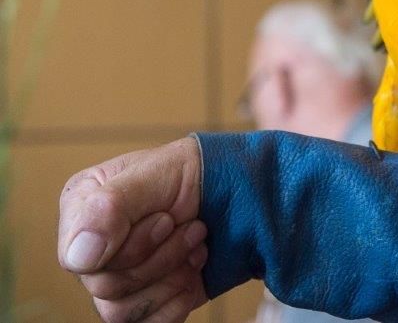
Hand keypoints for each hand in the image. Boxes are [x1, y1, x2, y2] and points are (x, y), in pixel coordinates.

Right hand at [57, 137, 207, 321]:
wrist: (235, 192)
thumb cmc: (193, 172)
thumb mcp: (155, 172)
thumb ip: (110, 208)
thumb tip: (78, 258)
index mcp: (83, 209)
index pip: (79, 257)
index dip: (129, 246)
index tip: (166, 219)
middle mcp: (93, 247)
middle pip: (104, 287)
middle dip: (161, 257)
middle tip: (193, 227)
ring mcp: (118, 276)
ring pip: (120, 311)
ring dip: (171, 279)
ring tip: (197, 246)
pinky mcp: (145, 298)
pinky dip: (176, 303)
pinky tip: (194, 273)